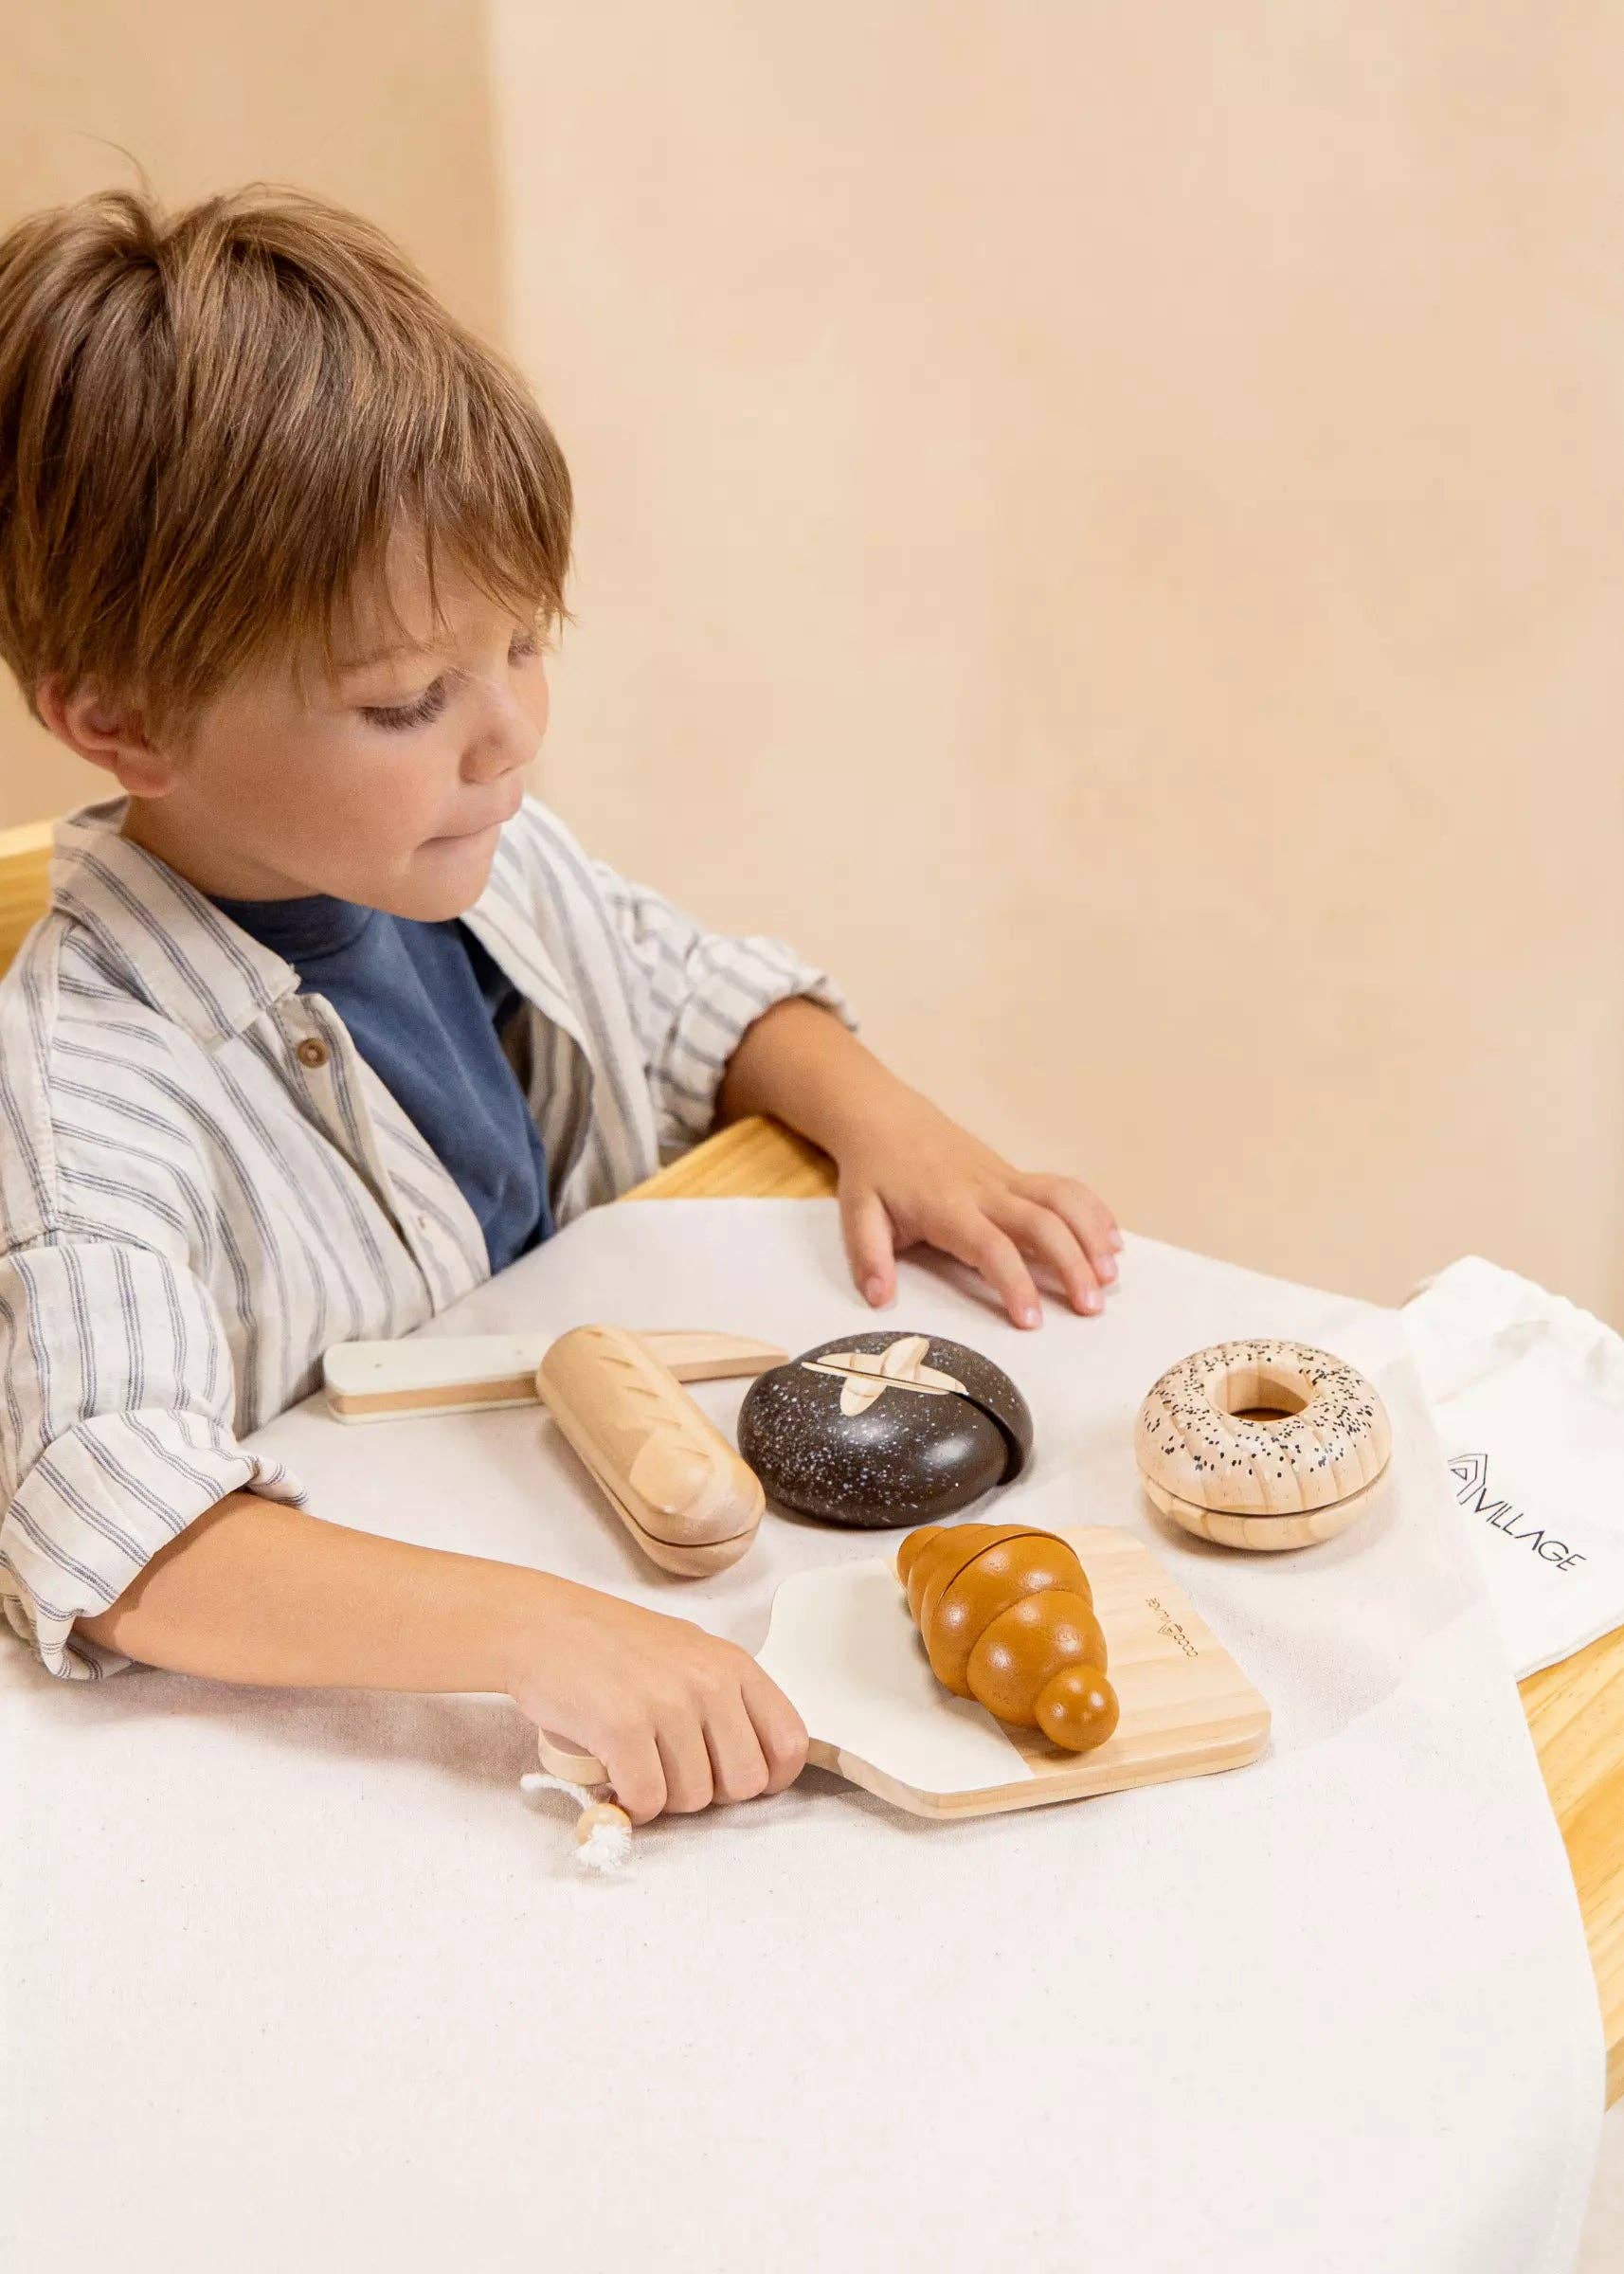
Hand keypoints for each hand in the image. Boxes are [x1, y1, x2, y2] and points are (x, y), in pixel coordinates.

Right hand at [504, 1575, 808, 1824]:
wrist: (543, 1626)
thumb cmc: (613, 1646)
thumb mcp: (687, 1655)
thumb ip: (725, 1703)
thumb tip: (751, 1771)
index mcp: (733, 1665)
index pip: (790, 1743)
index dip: (768, 1778)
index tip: (731, 1779)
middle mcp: (709, 1682)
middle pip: (744, 1784)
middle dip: (708, 1793)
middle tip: (671, 1772)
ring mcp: (667, 1704)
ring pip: (694, 1799)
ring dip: (663, 1797)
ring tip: (637, 1766)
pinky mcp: (623, 1728)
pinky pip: (648, 1801)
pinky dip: (631, 1804)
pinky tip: (615, 1780)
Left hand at [716, 998, 1120, 1330]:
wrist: (885, 1119)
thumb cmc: (874, 1174)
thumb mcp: (857, 1214)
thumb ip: (868, 1256)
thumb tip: (880, 1298)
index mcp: (947, 1208)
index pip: (991, 1247)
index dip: (1015, 1283)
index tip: (1032, 1321)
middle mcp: (984, 1191)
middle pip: (1042, 1224)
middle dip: (1072, 1265)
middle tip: (1089, 1307)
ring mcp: (1005, 1179)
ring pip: (1062, 1200)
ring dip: (1092, 1235)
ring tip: (1111, 1276)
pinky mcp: (1015, 1174)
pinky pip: (1063, 1188)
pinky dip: (1093, 1210)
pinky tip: (1112, 1240)